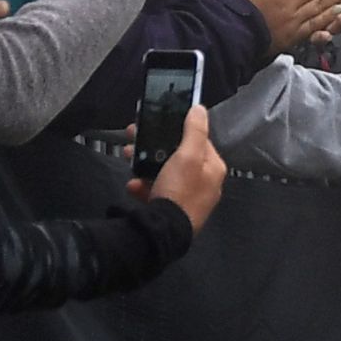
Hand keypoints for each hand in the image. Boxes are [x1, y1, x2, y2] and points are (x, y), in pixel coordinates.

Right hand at [137, 106, 225, 227]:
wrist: (163, 231)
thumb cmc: (179, 190)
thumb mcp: (187, 156)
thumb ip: (194, 131)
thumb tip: (200, 108)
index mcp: (213, 168)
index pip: (199, 140)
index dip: (177, 129)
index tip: (156, 123)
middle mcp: (204, 182)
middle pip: (179, 156)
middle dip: (154, 146)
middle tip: (133, 137)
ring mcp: (188, 197)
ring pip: (164, 172)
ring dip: (145, 163)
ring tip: (127, 156)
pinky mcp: (171, 210)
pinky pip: (156, 191)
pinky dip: (143, 185)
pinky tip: (132, 185)